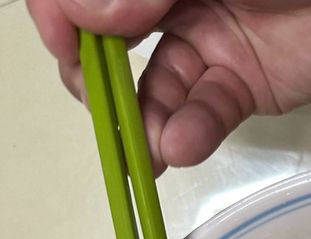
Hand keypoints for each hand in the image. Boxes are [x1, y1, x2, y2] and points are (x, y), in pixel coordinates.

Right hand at [28, 0, 310, 172]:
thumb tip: (92, 12)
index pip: (87, 0)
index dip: (65, 20)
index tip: (66, 42)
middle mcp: (170, 8)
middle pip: (109, 49)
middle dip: (96, 80)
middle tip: (101, 102)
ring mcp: (205, 50)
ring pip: (153, 93)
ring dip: (141, 123)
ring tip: (146, 146)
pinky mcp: (240, 89)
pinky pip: (203, 114)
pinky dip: (188, 132)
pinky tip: (179, 146)